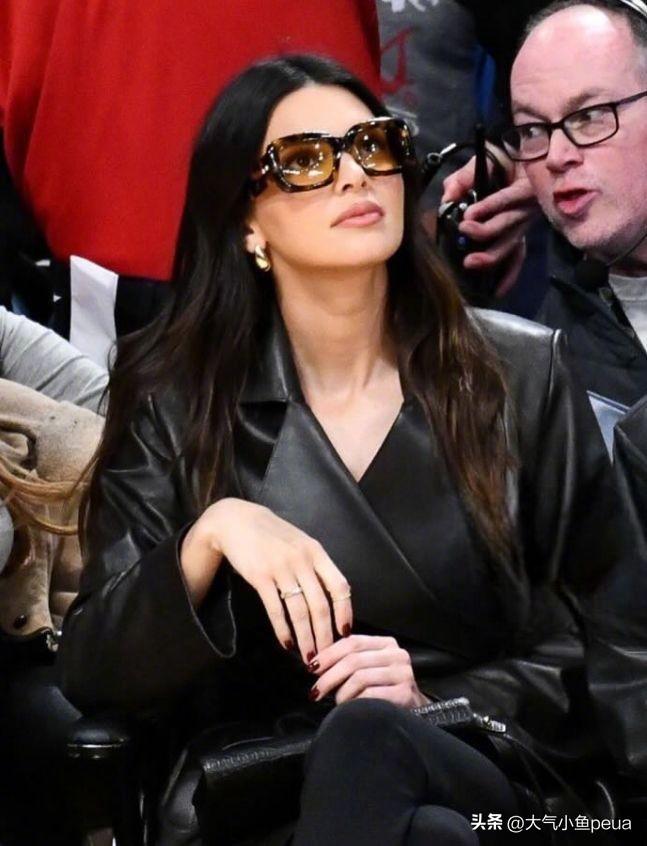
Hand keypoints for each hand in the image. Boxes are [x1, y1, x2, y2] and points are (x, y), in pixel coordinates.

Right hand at [184, 498, 351, 662]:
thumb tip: (333, 599)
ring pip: (299, 612)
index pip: (339, 587)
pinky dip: (283, 630)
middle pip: (320, 605)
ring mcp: (281, 568)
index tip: (345, 633)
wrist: (237, 521)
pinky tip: (287, 643)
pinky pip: (276, 609)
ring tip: (309, 657)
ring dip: (305, 638)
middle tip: (327, 656)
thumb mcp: (301, 543)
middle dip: (325, 635)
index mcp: (316, 552)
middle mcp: (302, 560)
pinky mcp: (260, 577)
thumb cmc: (273, 535)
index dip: (344, 612)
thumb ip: (316, 566)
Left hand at [308, 634, 427, 708]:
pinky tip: (351, 708)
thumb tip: (316, 663)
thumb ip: (349, 660)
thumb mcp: (369, 668)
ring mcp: (403, 673)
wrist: (415, 712)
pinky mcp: (405, 693)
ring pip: (359, 677)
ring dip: (341, 692)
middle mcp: (397, 654)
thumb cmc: (384, 690)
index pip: (352, 642)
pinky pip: (370, 695)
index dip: (329, 654)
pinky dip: (355, 702)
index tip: (312, 667)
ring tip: (337, 702)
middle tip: (316, 691)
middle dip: (329, 676)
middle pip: (353, 660)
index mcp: (386, 643)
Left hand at [441, 151, 539, 295]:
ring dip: (492, 257)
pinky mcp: (520, 236)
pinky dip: (509, 276)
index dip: (490, 207)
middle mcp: (527, 208)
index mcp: (524, 185)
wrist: (528, 159)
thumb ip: (464, 177)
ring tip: (470, 263)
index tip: (470, 214)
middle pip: (509, 224)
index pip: (508, 198)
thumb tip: (448, 196)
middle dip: (486, 232)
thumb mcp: (485, 160)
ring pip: (512, 245)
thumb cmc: (504, 160)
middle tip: (464, 231)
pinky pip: (517, 259)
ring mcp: (524, 225)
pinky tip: (497, 292)